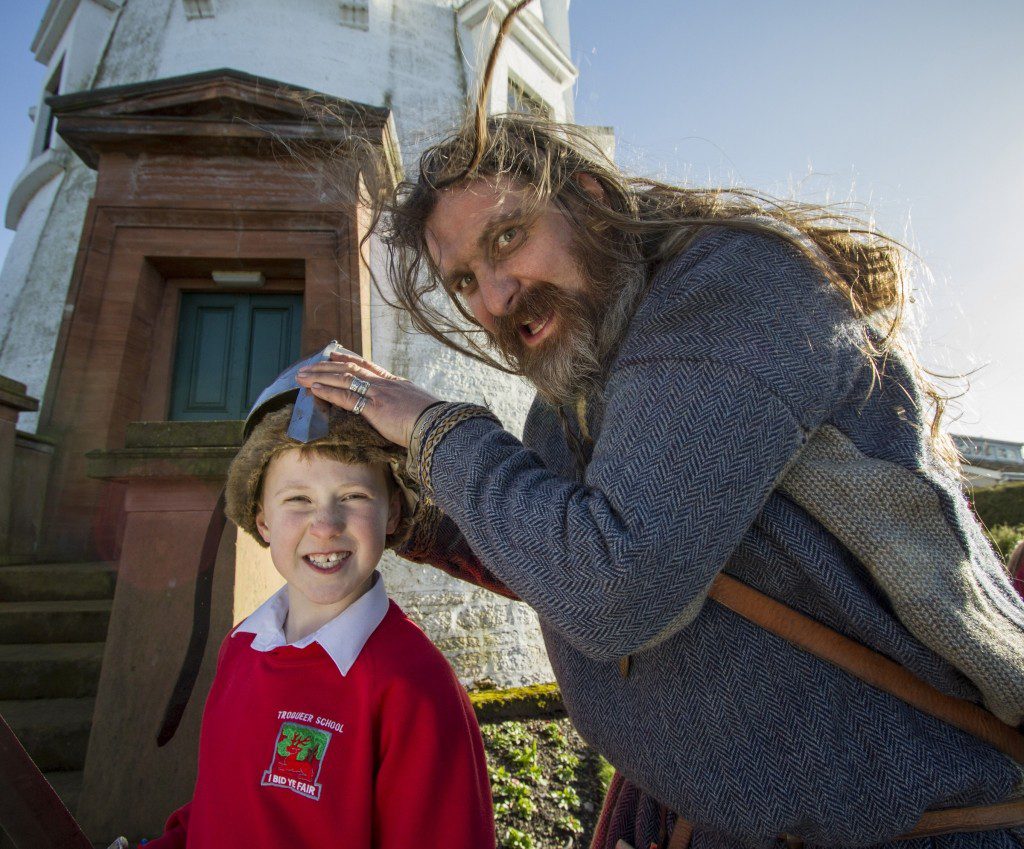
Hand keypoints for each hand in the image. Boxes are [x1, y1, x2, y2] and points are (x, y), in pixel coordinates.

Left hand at [295, 352, 440, 447]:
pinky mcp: (373, 408)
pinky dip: (328, 391)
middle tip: (307, 365)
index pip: (368, 367)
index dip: (348, 360)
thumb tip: (406, 414)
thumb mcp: (420, 410)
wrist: (440, 426)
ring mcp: (379, 394)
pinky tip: (313, 389)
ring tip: (301, 376)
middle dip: (326, 366)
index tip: (333, 354)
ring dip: (320, 376)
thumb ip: (408, 408)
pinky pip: (346, 397)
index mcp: (397, 384)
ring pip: (344, 379)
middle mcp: (385, 384)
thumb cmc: (434, 424)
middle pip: (351, 369)